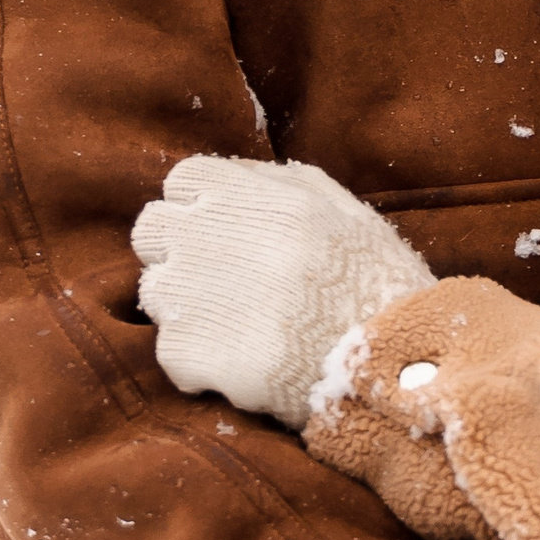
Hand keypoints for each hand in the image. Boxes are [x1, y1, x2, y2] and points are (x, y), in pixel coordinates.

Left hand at [134, 155, 434, 429]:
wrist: (388, 364)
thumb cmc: (373, 281)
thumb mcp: (340, 208)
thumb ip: (275, 182)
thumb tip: (230, 175)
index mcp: (250, 195)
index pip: (183, 180)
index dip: (202, 205)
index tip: (225, 229)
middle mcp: (210, 236)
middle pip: (150, 230)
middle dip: (178, 249)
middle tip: (221, 277)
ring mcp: (192, 295)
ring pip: (155, 291)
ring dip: (187, 305)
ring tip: (242, 325)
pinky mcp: (187, 352)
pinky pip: (169, 349)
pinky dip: (200, 359)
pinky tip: (245, 361)